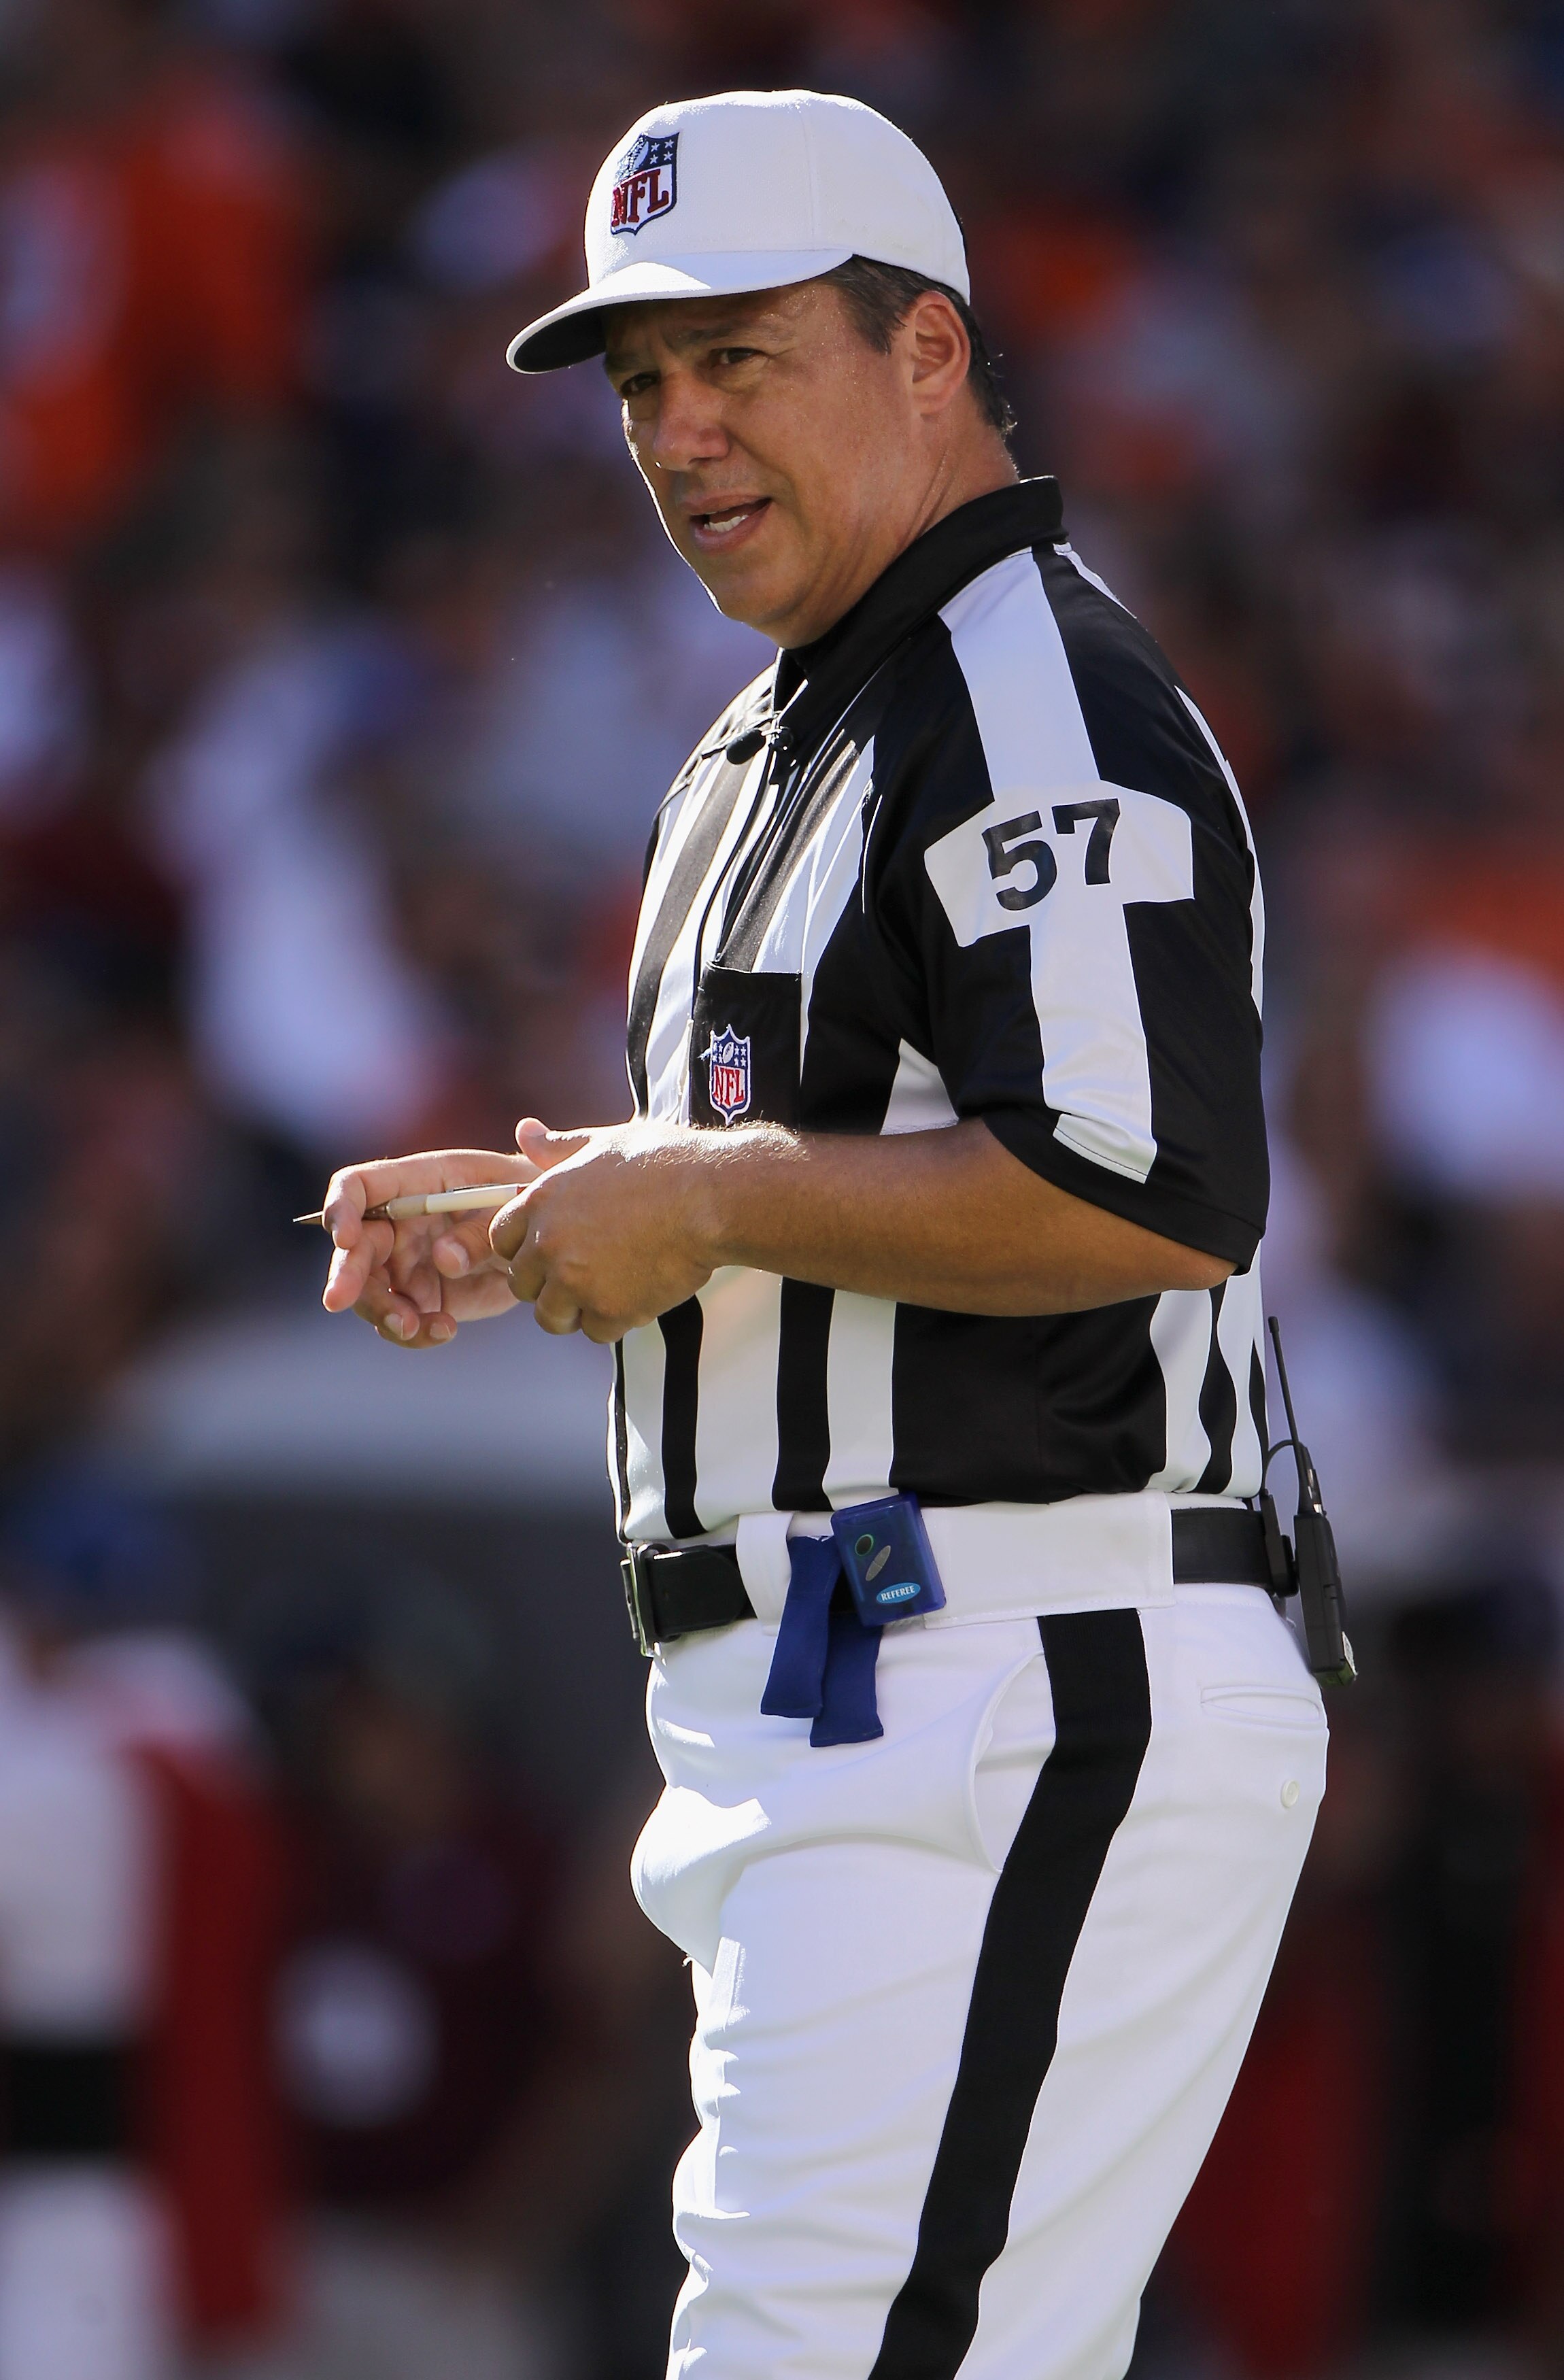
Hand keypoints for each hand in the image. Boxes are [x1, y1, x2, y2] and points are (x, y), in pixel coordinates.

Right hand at [319, 1149, 531, 1348]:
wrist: (549, 1237)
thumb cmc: (527, 1200)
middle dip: (345, 1274)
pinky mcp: (423, 1298)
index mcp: (417, 1181)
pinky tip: (444, 1330)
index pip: (359, 1185)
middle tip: (339, 1301)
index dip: (342, 1208)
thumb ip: (479, 1232)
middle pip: (354, 1246)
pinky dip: (415, 1333)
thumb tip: (444, 1260)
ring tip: (411, 1327)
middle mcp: (400, 1223)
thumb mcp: (513, 1205)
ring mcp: (407, 1263)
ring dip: (381, 1312)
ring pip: (371, 1292)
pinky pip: (403, 1321)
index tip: (345, 1238)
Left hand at [491, 1117, 719, 1341]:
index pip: (501, 1239)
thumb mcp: (605, 1142)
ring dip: (575, 1310)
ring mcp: (577, 1281)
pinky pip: (596, 1332)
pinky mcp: (610, 1310)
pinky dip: (614, 1321)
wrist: (713, 1197)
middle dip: (546, 1284)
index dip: (522, 1247)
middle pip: (521, 1285)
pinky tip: (636, 1295)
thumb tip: (527, 1133)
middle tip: (581, 1274)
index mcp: (543, 1201)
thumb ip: (559, 1146)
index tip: (546, 1250)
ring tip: (607, 1291)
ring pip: (552, 1317)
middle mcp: (550, 1244)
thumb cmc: (666, 1163)